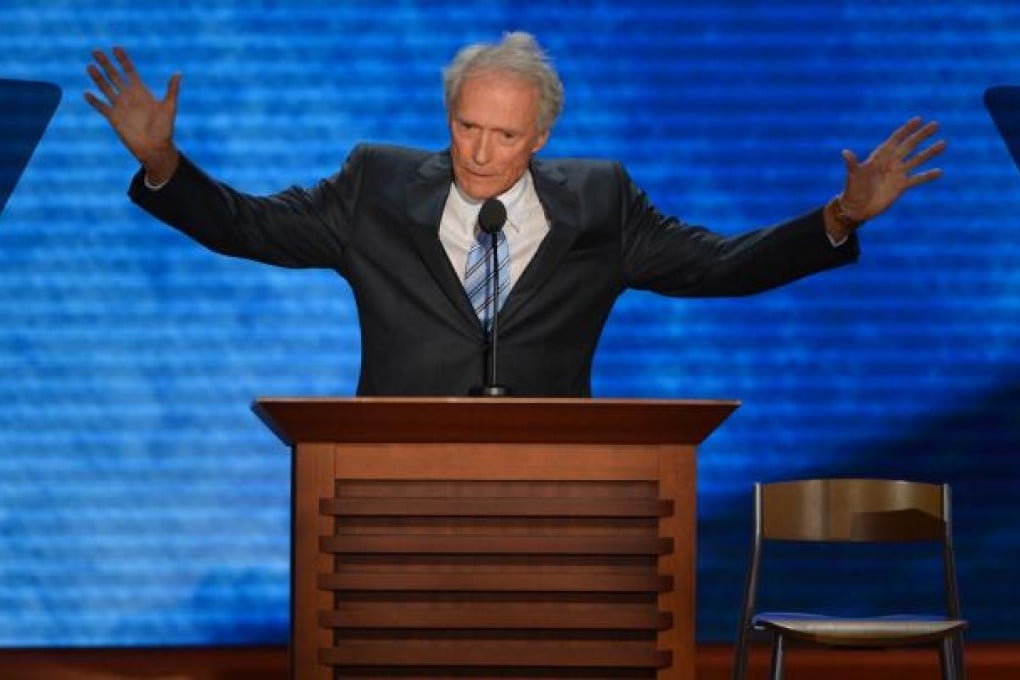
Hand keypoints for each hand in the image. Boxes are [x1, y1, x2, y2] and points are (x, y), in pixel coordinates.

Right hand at [85, 46, 180, 183]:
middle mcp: (129, 97)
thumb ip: (171, 91)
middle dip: (106, 64)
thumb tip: (178, 73)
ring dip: (97, 78)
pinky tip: (86, 94)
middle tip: (96, 51)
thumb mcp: (169, 108)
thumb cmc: (164, 129)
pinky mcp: (114, 118)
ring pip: (105, 88)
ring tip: (90, 67)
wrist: (155, 148)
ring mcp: (120, 106)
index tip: (116, 48)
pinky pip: (101, 107)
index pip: (130, 71)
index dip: (123, 60)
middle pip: (115, 76)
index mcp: (141, 92)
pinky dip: (94, 101)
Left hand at [837, 117, 945, 224]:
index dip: (906, 129)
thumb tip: (844, 152)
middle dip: (921, 135)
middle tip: (936, 124)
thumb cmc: (852, 189)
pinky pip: (917, 179)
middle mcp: (891, 162)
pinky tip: (939, 171)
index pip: (895, 139)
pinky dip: (928, 176)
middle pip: (909, 145)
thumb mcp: (853, 175)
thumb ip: (852, 163)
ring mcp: (897, 173)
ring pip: (917, 160)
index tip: (918, 119)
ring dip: (930, 152)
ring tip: (943, 143)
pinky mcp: (901, 186)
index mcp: (880, 156)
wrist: (856, 208)